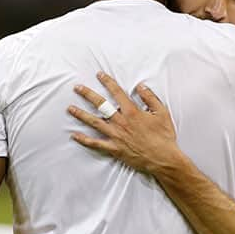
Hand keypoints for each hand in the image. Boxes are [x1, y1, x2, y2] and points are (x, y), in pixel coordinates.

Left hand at [68, 72, 183, 173]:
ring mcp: (116, 136)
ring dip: (81, 115)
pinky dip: (84, 140)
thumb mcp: (162, 112)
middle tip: (77, 88)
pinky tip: (74, 135)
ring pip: (94, 122)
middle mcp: (121, 122)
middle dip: (88, 94)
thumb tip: (141, 86)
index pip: (117, 92)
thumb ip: (150, 98)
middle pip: (101, 105)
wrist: (163, 158)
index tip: (99, 75)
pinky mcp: (114, 149)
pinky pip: (96, 144)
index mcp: (132, 112)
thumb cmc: (164, 136)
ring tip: (70, 108)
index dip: (107, 82)